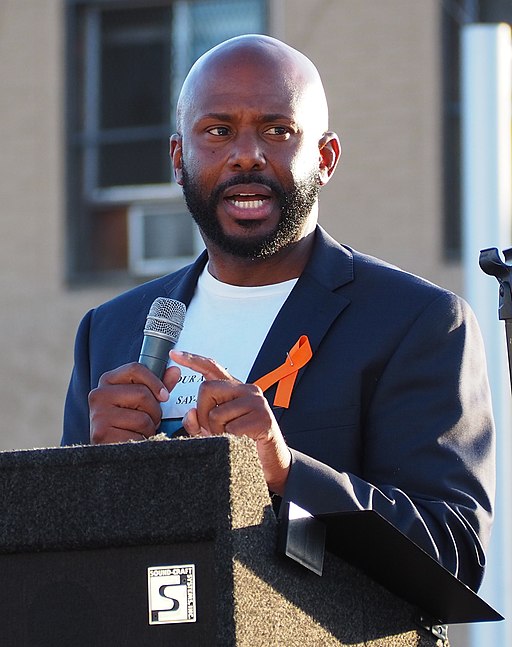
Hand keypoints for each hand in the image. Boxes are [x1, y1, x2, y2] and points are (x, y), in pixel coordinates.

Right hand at [89, 362, 180, 443]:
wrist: (110, 451)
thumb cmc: (127, 421)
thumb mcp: (142, 400)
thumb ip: (158, 385)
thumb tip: (174, 371)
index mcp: (108, 381)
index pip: (135, 369)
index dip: (155, 381)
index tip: (164, 395)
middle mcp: (99, 395)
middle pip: (142, 394)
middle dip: (154, 411)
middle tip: (149, 419)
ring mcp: (98, 415)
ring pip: (142, 418)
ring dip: (149, 428)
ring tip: (140, 431)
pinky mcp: (101, 434)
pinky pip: (136, 436)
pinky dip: (141, 441)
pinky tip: (133, 441)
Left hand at [170, 350, 290, 494]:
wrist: (270, 462)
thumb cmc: (242, 442)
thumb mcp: (213, 431)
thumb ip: (197, 422)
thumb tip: (190, 413)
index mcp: (235, 389)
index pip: (212, 368)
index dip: (193, 360)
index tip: (175, 355)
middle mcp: (247, 390)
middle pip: (206, 389)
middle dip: (202, 413)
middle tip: (214, 429)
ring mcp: (256, 402)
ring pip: (215, 413)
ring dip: (216, 432)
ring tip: (230, 437)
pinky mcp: (263, 418)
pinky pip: (230, 429)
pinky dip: (229, 440)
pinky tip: (241, 442)